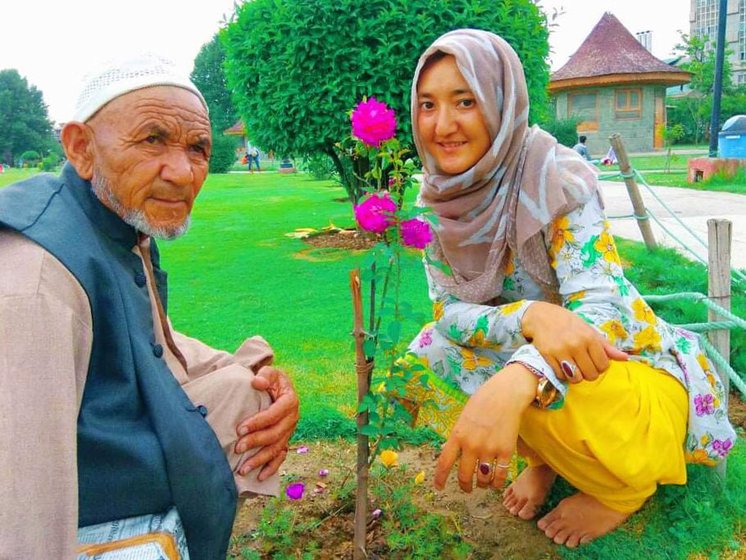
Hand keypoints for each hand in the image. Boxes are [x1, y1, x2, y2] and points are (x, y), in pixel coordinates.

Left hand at [235, 365, 299, 480]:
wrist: (276, 387)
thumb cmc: (270, 380)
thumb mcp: (269, 372)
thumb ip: (264, 375)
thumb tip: (257, 383)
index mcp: (290, 401)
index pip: (275, 414)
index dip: (258, 422)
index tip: (240, 429)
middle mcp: (292, 418)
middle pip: (275, 434)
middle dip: (256, 442)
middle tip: (238, 448)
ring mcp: (289, 431)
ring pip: (276, 448)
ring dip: (260, 459)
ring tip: (243, 469)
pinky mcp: (285, 440)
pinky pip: (280, 456)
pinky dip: (271, 468)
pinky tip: (260, 477)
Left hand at [434, 364, 536, 492]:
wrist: (505, 394)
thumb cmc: (483, 403)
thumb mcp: (463, 417)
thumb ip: (456, 436)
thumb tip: (445, 450)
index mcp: (458, 435)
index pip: (444, 462)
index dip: (440, 478)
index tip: (439, 487)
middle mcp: (472, 445)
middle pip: (464, 476)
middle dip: (465, 486)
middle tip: (467, 488)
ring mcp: (489, 449)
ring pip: (483, 479)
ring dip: (482, 485)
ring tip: (483, 484)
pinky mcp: (506, 451)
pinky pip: (500, 476)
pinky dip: (497, 483)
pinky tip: (495, 482)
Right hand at [521, 302, 626, 382]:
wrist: (541, 316)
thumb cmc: (567, 322)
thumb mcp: (588, 330)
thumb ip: (606, 346)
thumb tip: (625, 358)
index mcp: (589, 338)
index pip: (603, 365)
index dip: (600, 366)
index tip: (594, 361)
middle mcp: (576, 345)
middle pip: (591, 374)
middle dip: (589, 373)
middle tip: (584, 365)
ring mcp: (561, 351)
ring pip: (576, 378)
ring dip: (576, 376)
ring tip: (574, 367)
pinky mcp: (548, 356)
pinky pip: (561, 375)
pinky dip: (563, 374)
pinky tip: (562, 365)